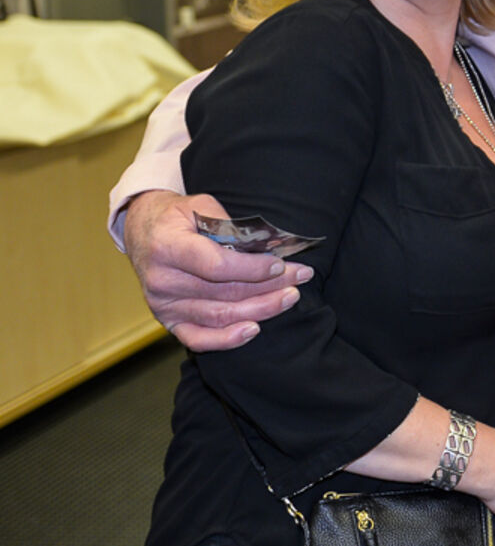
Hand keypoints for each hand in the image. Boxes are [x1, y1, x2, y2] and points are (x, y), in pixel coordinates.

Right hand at [126, 191, 306, 350]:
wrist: (143, 233)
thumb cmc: (177, 217)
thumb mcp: (199, 205)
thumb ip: (228, 224)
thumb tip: (265, 243)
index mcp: (168, 247)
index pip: (217, 265)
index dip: (253, 268)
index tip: (281, 264)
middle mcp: (163, 281)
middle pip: (224, 292)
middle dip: (269, 286)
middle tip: (300, 278)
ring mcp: (164, 305)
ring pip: (220, 315)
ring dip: (260, 310)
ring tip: (290, 298)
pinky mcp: (168, 321)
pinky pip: (199, 339)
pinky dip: (227, 340)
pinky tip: (254, 330)